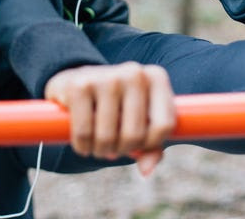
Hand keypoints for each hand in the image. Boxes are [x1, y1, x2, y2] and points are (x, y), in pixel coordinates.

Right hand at [43, 62, 174, 176]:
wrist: (80, 80)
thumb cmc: (118, 105)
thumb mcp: (141, 120)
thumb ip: (152, 147)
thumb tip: (146, 171)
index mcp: (156, 77)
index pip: (164, 125)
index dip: (150, 144)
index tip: (138, 143)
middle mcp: (134, 73)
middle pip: (135, 134)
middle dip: (121, 150)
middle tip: (113, 147)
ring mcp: (106, 77)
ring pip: (107, 137)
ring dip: (100, 151)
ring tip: (98, 145)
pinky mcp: (79, 85)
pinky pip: (84, 132)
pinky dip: (82, 146)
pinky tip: (83, 142)